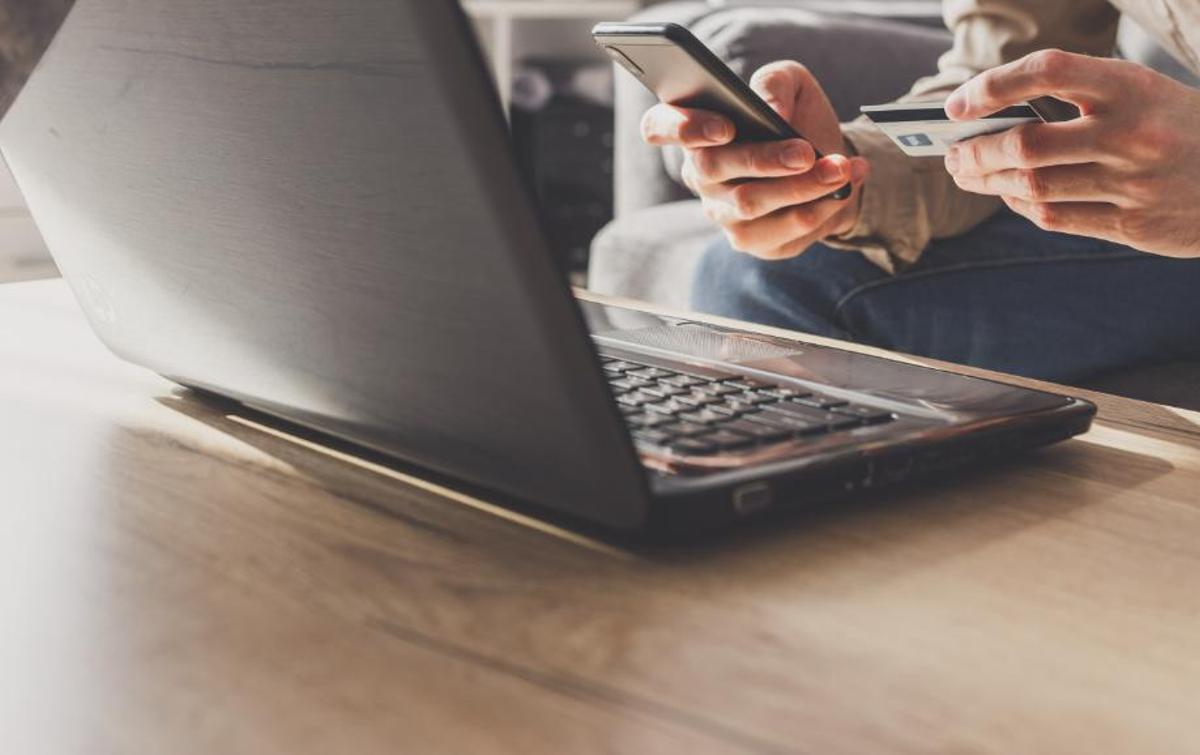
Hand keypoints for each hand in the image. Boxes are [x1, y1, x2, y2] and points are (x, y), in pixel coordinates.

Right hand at [640, 61, 868, 259]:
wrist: (829, 160)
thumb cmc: (797, 117)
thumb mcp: (791, 83)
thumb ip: (775, 84)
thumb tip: (772, 112)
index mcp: (696, 128)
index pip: (658, 127)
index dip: (682, 127)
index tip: (724, 126)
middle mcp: (700, 174)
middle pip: (713, 168)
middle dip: (763, 159)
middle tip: (806, 152)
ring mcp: (722, 212)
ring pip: (750, 203)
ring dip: (801, 187)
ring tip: (841, 168)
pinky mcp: (753, 241)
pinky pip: (779, 233)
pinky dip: (818, 210)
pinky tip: (843, 190)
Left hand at [944, 49, 1199, 257]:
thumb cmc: (1177, 127)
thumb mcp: (1142, 95)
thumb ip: (1078, 102)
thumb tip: (992, 121)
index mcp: (1133, 87)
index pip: (1049, 70)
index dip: (994, 85)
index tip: (957, 104)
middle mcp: (1133, 134)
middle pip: (1026, 144)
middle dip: (975, 152)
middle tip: (951, 153)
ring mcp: (1134, 184)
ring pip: (1033, 187)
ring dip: (988, 181)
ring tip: (967, 174)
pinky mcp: (1133, 225)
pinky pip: (1056, 217)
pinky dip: (1021, 206)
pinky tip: (1008, 195)